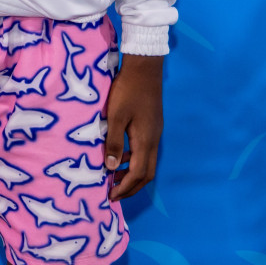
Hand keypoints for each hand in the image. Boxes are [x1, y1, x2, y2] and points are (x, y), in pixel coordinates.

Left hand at [103, 53, 162, 200]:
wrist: (144, 69)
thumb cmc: (127, 91)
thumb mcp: (115, 116)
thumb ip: (113, 142)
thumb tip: (111, 167)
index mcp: (146, 141)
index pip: (138, 174)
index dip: (125, 188)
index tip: (111, 197)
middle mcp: (154, 140)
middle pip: (147, 174)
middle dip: (131, 186)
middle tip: (114, 193)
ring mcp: (154, 133)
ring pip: (147, 162)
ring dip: (132, 173)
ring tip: (113, 177)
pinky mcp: (152, 126)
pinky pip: (145, 151)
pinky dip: (133, 159)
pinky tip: (119, 155)